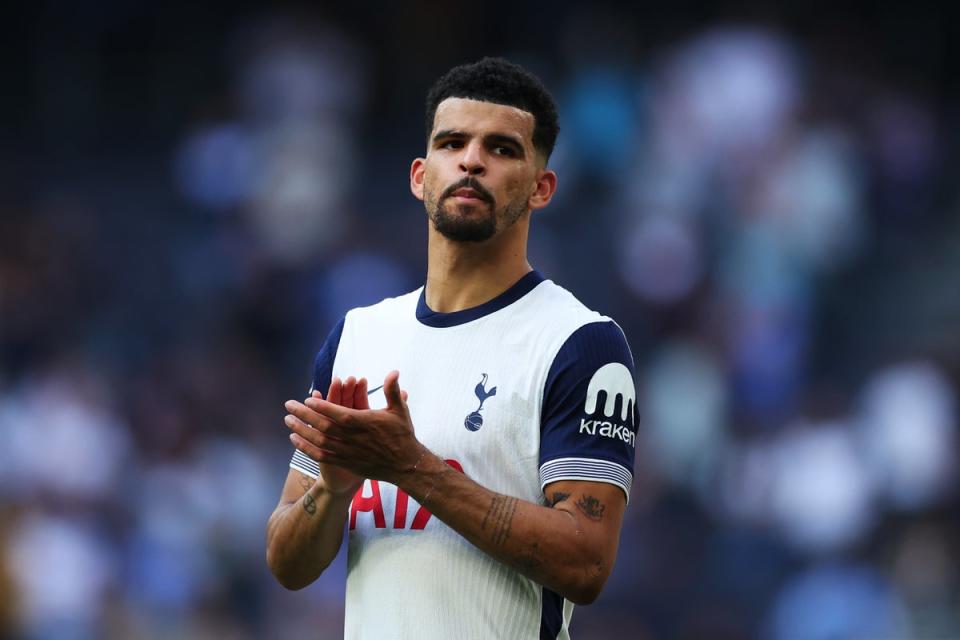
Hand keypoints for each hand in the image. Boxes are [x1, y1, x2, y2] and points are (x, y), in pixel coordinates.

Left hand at [286, 371, 423, 484]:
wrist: (406, 465)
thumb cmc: (402, 435)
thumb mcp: (399, 410)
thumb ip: (393, 390)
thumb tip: (393, 371)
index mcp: (364, 422)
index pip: (338, 412)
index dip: (321, 406)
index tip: (308, 399)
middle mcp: (353, 438)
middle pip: (323, 425)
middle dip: (304, 415)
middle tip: (288, 405)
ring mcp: (348, 452)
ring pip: (319, 441)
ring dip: (301, 430)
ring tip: (287, 421)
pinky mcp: (346, 462)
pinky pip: (321, 455)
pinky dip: (306, 448)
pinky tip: (295, 440)